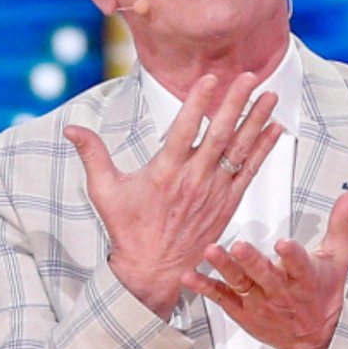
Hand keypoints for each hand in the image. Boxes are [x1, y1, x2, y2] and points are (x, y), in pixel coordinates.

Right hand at [63, 73, 283, 319]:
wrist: (154, 271)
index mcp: (165, 172)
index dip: (198, 102)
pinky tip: (275, 130)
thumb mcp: (105, 191)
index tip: (210, 79)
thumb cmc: (129, 230)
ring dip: (256, 120)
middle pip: (220, 134)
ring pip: (240, 150)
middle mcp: (194, 179)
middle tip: (248, 77)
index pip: (185, 129)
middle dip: (236, 103)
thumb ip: (92, 154)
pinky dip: (264, 150)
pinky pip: (250, 172)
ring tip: (270, 96)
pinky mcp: (227, 204)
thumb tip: (72, 128)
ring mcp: (214, 192)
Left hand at [179, 186, 347, 348]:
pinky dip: (205, 287)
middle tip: (239, 247)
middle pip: (265, 275)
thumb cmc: (324, 292)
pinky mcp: (243, 311)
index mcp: (306, 278)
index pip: (300, 265)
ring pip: (240, 285)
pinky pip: (222, 298)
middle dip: (252, 261)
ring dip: (224, 268)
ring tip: (211, 252)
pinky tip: (191, 276)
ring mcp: (260, 303)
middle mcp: (281, 292)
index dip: (292, 255)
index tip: (285, 244)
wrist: (316, 338)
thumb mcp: (338, 255)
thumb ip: (342, 220)